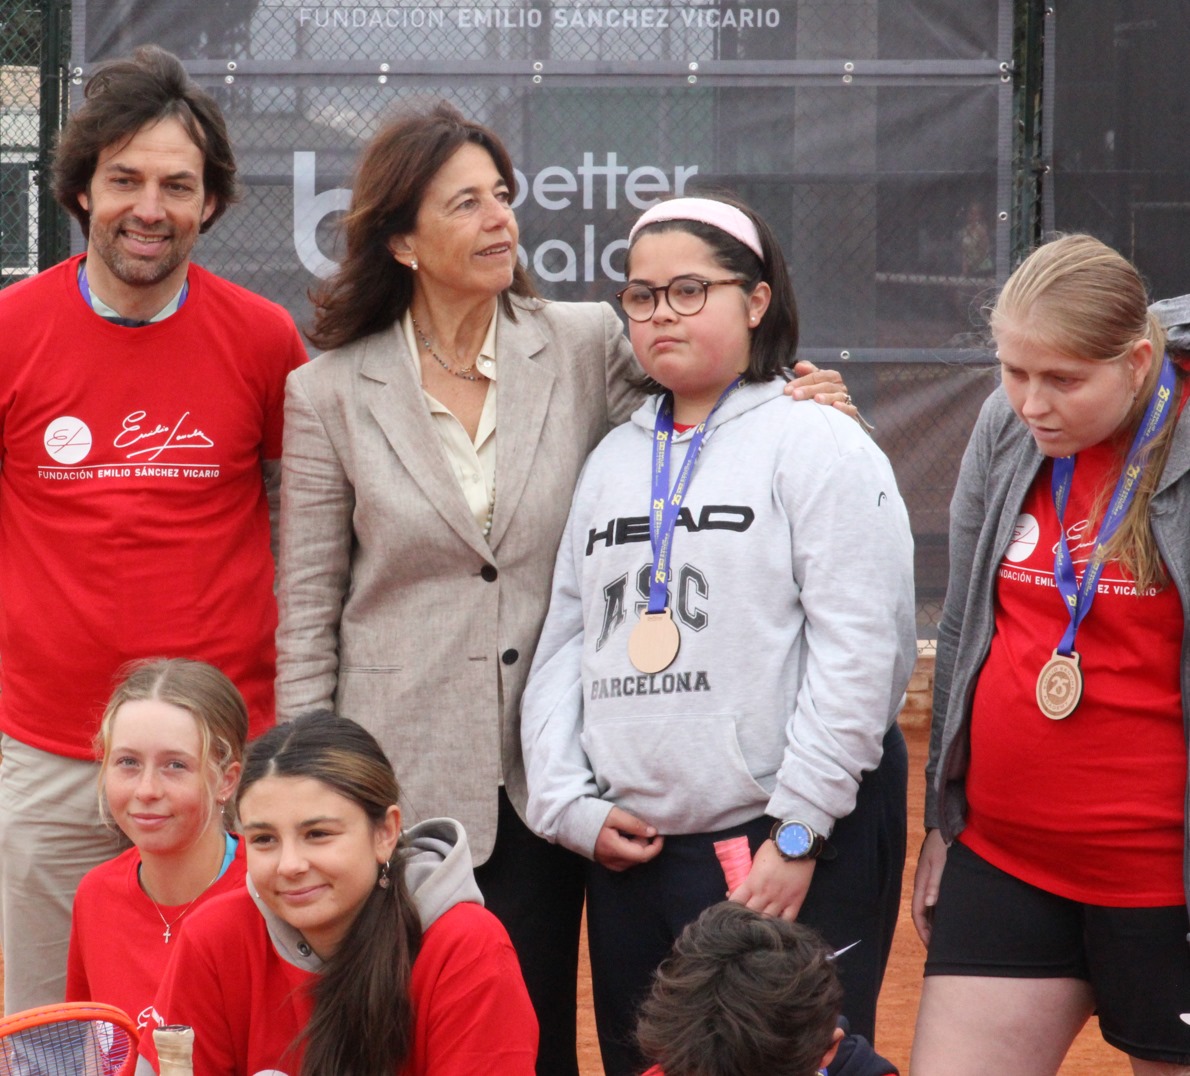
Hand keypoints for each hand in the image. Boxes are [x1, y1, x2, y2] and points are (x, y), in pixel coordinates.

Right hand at [593, 806, 663, 871]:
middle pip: (639, 857)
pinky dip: (630, 850)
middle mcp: (612, 860)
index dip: (656, 846)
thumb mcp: (615, 815)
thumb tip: (652, 832)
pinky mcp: (605, 861)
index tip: (659, 833)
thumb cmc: (593, 815)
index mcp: (615, 849)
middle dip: (645, 843)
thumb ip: (634, 824)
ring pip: (632, 860)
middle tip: (640, 826)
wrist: (571, 821)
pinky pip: (624, 860)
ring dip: (637, 846)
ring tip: (630, 830)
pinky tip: (624, 837)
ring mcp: (608, 863)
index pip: (643, 855)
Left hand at [728, 839, 814, 919]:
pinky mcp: (795, 902)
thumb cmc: (773, 849)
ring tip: (757, 926)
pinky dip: (781, 925)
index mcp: (752, 883)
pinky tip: (776, 926)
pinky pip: (787, 920)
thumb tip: (743, 887)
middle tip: (743, 919)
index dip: (732, 907)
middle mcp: (765, 895)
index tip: (731, 910)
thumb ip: (750, 876)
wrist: (796, 844)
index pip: (736, 901)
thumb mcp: (755, 861)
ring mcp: (781, 900)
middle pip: (750, 914)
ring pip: (767, 920)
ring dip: (761, 923)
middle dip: (745, 918)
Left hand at [784, 360, 857, 418]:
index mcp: (831, 376)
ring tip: (816, 399)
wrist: (834, 411)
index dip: (801, 382)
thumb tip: (798, 366)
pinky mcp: (851, 411)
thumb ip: (806, 372)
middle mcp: (839, 386)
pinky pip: (850, 409)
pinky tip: (836, 406)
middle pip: (825, 386)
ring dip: (826, 397)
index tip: (787, 389)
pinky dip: (844, 408)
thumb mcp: (813, 380)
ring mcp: (845, 398)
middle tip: (795, 395)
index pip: (815, 376)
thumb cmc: (819, 393)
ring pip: (837, 396)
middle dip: (809, 390)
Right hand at [911, 829, 947, 946]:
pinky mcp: (938, 878)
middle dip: (928, 931)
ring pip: (929, 908)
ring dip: (934, 923)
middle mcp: (924, 884)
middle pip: (922, 913)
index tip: (932, 947)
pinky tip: (950, 918)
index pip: (918, 912)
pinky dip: (940, 912)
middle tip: (939, 949)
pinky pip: (936, 900)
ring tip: (945, 938)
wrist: (948, 826)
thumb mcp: (941, 862)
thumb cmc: (944, 844)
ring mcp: (930, 881)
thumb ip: (935, 882)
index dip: (923, 931)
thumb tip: (928, 904)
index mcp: (922, 882)